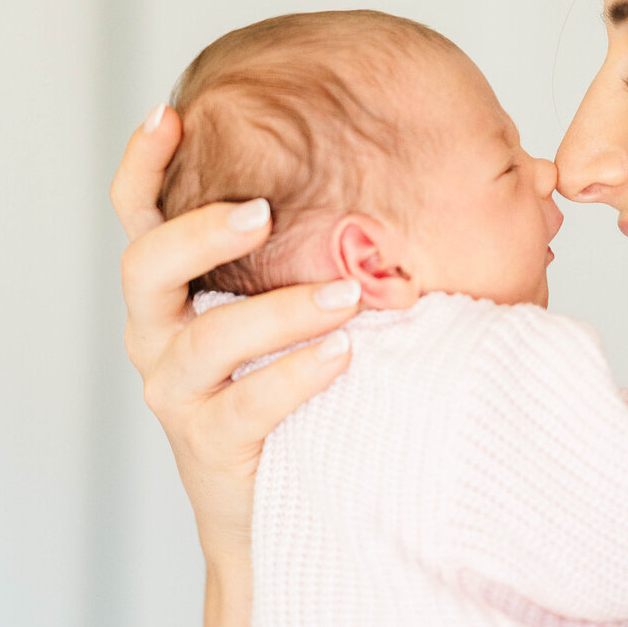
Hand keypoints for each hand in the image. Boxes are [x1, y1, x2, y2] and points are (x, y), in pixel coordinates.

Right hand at [111, 106, 361, 560]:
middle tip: (263, 212)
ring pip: (207, 338)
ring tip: (345, 295)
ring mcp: (177, 391)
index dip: (143, 164)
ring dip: (277, 310)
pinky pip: (245, 405)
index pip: (138, 216)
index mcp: (174, 292)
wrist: (276, 515)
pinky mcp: (208, 443)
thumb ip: (343, 254)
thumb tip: (489, 182)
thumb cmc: (303, 394)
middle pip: (146, 266)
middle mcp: (160, 335)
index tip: (170, 111)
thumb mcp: (308, 317)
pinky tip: (343, 355)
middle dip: (200, 232)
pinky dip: (294, 376)